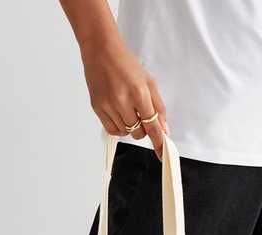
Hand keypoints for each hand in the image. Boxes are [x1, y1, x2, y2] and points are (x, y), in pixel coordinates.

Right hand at [80, 35, 167, 158]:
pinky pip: (112, 130)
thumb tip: (164, 129)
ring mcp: (108, 105)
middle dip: (143, 129)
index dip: (158, 142)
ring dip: (131, 127)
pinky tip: (120, 115)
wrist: (101, 51)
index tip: (162, 155)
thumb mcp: (148, 81)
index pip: (152, 125)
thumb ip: (158, 106)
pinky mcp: (97, 108)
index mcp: (139, 92)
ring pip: (125, 132)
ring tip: (127, 108)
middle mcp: (123, 101)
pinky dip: (119, 128)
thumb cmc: (126, 63)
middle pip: (138, 132)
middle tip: (141, 115)